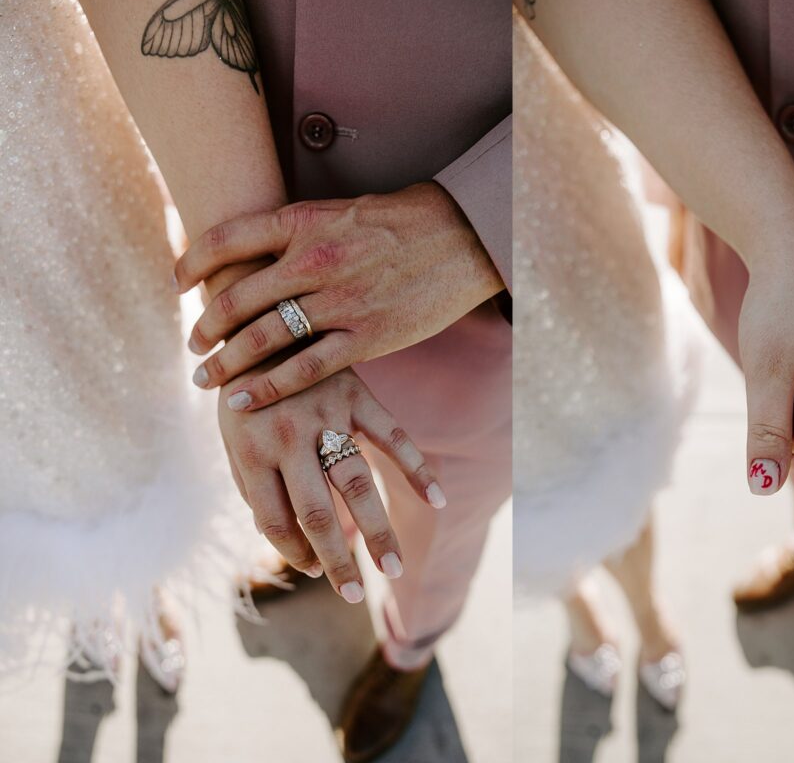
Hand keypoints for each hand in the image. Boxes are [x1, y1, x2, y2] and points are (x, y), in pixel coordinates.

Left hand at [175, 182, 504, 410]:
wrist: (463, 235)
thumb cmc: (404, 220)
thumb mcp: (343, 211)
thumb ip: (302, 233)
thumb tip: (263, 250)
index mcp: (304, 222)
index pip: (227, 240)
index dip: (192, 263)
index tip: (179, 282)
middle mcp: (313, 260)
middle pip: (237, 298)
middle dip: (207, 327)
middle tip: (193, 345)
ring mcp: (340, 301)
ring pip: (263, 339)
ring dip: (227, 363)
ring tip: (207, 378)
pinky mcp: (367, 336)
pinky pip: (305, 369)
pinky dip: (269, 387)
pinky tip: (244, 400)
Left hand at [219, 365, 446, 601]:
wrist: (260, 320)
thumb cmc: (243, 392)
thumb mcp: (233, 437)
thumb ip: (254, 486)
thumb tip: (287, 542)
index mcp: (251, 450)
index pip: (276, 520)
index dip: (295, 554)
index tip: (315, 572)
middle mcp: (288, 436)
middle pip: (317, 512)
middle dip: (336, 559)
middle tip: (354, 595)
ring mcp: (326, 414)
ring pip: (356, 483)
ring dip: (377, 530)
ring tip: (393, 569)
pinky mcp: (357, 395)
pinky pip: (393, 436)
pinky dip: (416, 467)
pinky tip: (437, 500)